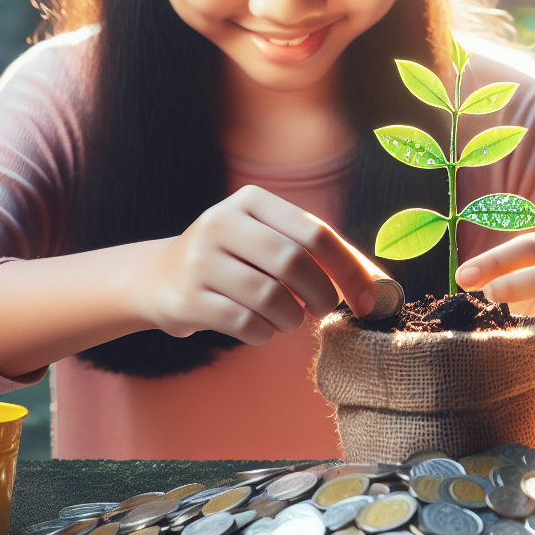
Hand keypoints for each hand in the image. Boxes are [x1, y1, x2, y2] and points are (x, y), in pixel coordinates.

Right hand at [143, 185, 382, 344]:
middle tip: (324, 310)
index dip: (349, 268)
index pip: (315, 232)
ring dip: (290, 318)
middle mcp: (221, 222)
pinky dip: (263, 333)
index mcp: (251, 201)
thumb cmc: (234, 261)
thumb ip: (317, 254)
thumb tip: (377, 286)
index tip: (368, 300)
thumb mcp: (268, 240)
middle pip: (292, 262)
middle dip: (320, 294)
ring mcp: (199, 260)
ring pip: (269, 297)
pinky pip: (244, 323)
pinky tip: (259, 327)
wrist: (157, 278)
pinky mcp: (186, 298)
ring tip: (287, 318)